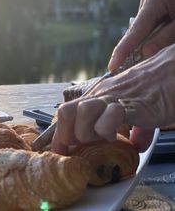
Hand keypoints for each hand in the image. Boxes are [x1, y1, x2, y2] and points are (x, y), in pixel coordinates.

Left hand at [52, 44, 174, 154]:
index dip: (59, 134)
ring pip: (83, 111)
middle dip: (68, 135)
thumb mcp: (137, 110)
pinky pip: (110, 115)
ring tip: (99, 139)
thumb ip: (134, 128)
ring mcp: (114, 97)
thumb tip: (135, 146)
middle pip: (66, 112)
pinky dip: (108, 130)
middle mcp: (100, 95)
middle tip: (80, 147)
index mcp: (97, 96)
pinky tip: (115, 136)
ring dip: (86, 132)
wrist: (173, 71)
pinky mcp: (132, 103)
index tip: (61, 150)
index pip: (66, 112)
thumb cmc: (155, 88)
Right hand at [108, 0, 174, 71]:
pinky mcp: (157, 4)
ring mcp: (152, 1)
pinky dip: (157, 34)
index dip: (122, 51)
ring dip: (152, 40)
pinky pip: (152, 24)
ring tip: (167, 39)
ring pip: (145, 28)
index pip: (135, 32)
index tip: (111, 67)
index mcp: (155, 1)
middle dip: (139, 47)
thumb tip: (144, 52)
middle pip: (138, 30)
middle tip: (133, 62)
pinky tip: (168, 35)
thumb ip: (165, 38)